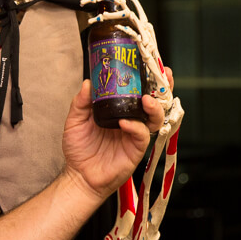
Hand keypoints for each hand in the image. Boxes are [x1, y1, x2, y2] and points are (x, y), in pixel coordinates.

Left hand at [61, 80, 164, 200]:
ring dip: (155, 106)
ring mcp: (136, 134)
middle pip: (156, 101)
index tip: (150, 63)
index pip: (139, 90)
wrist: (79, 175)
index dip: (148, 78)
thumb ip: (81, 102)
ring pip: (156, 117)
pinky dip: (135, 127)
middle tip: (165, 75)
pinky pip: (142, 134)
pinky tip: (125, 123)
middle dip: (164, 87)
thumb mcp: (75, 120)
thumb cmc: (79, 148)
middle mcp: (132, 119)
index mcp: (121, 109)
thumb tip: (88, 82)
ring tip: (146, 100)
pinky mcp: (136, 149)